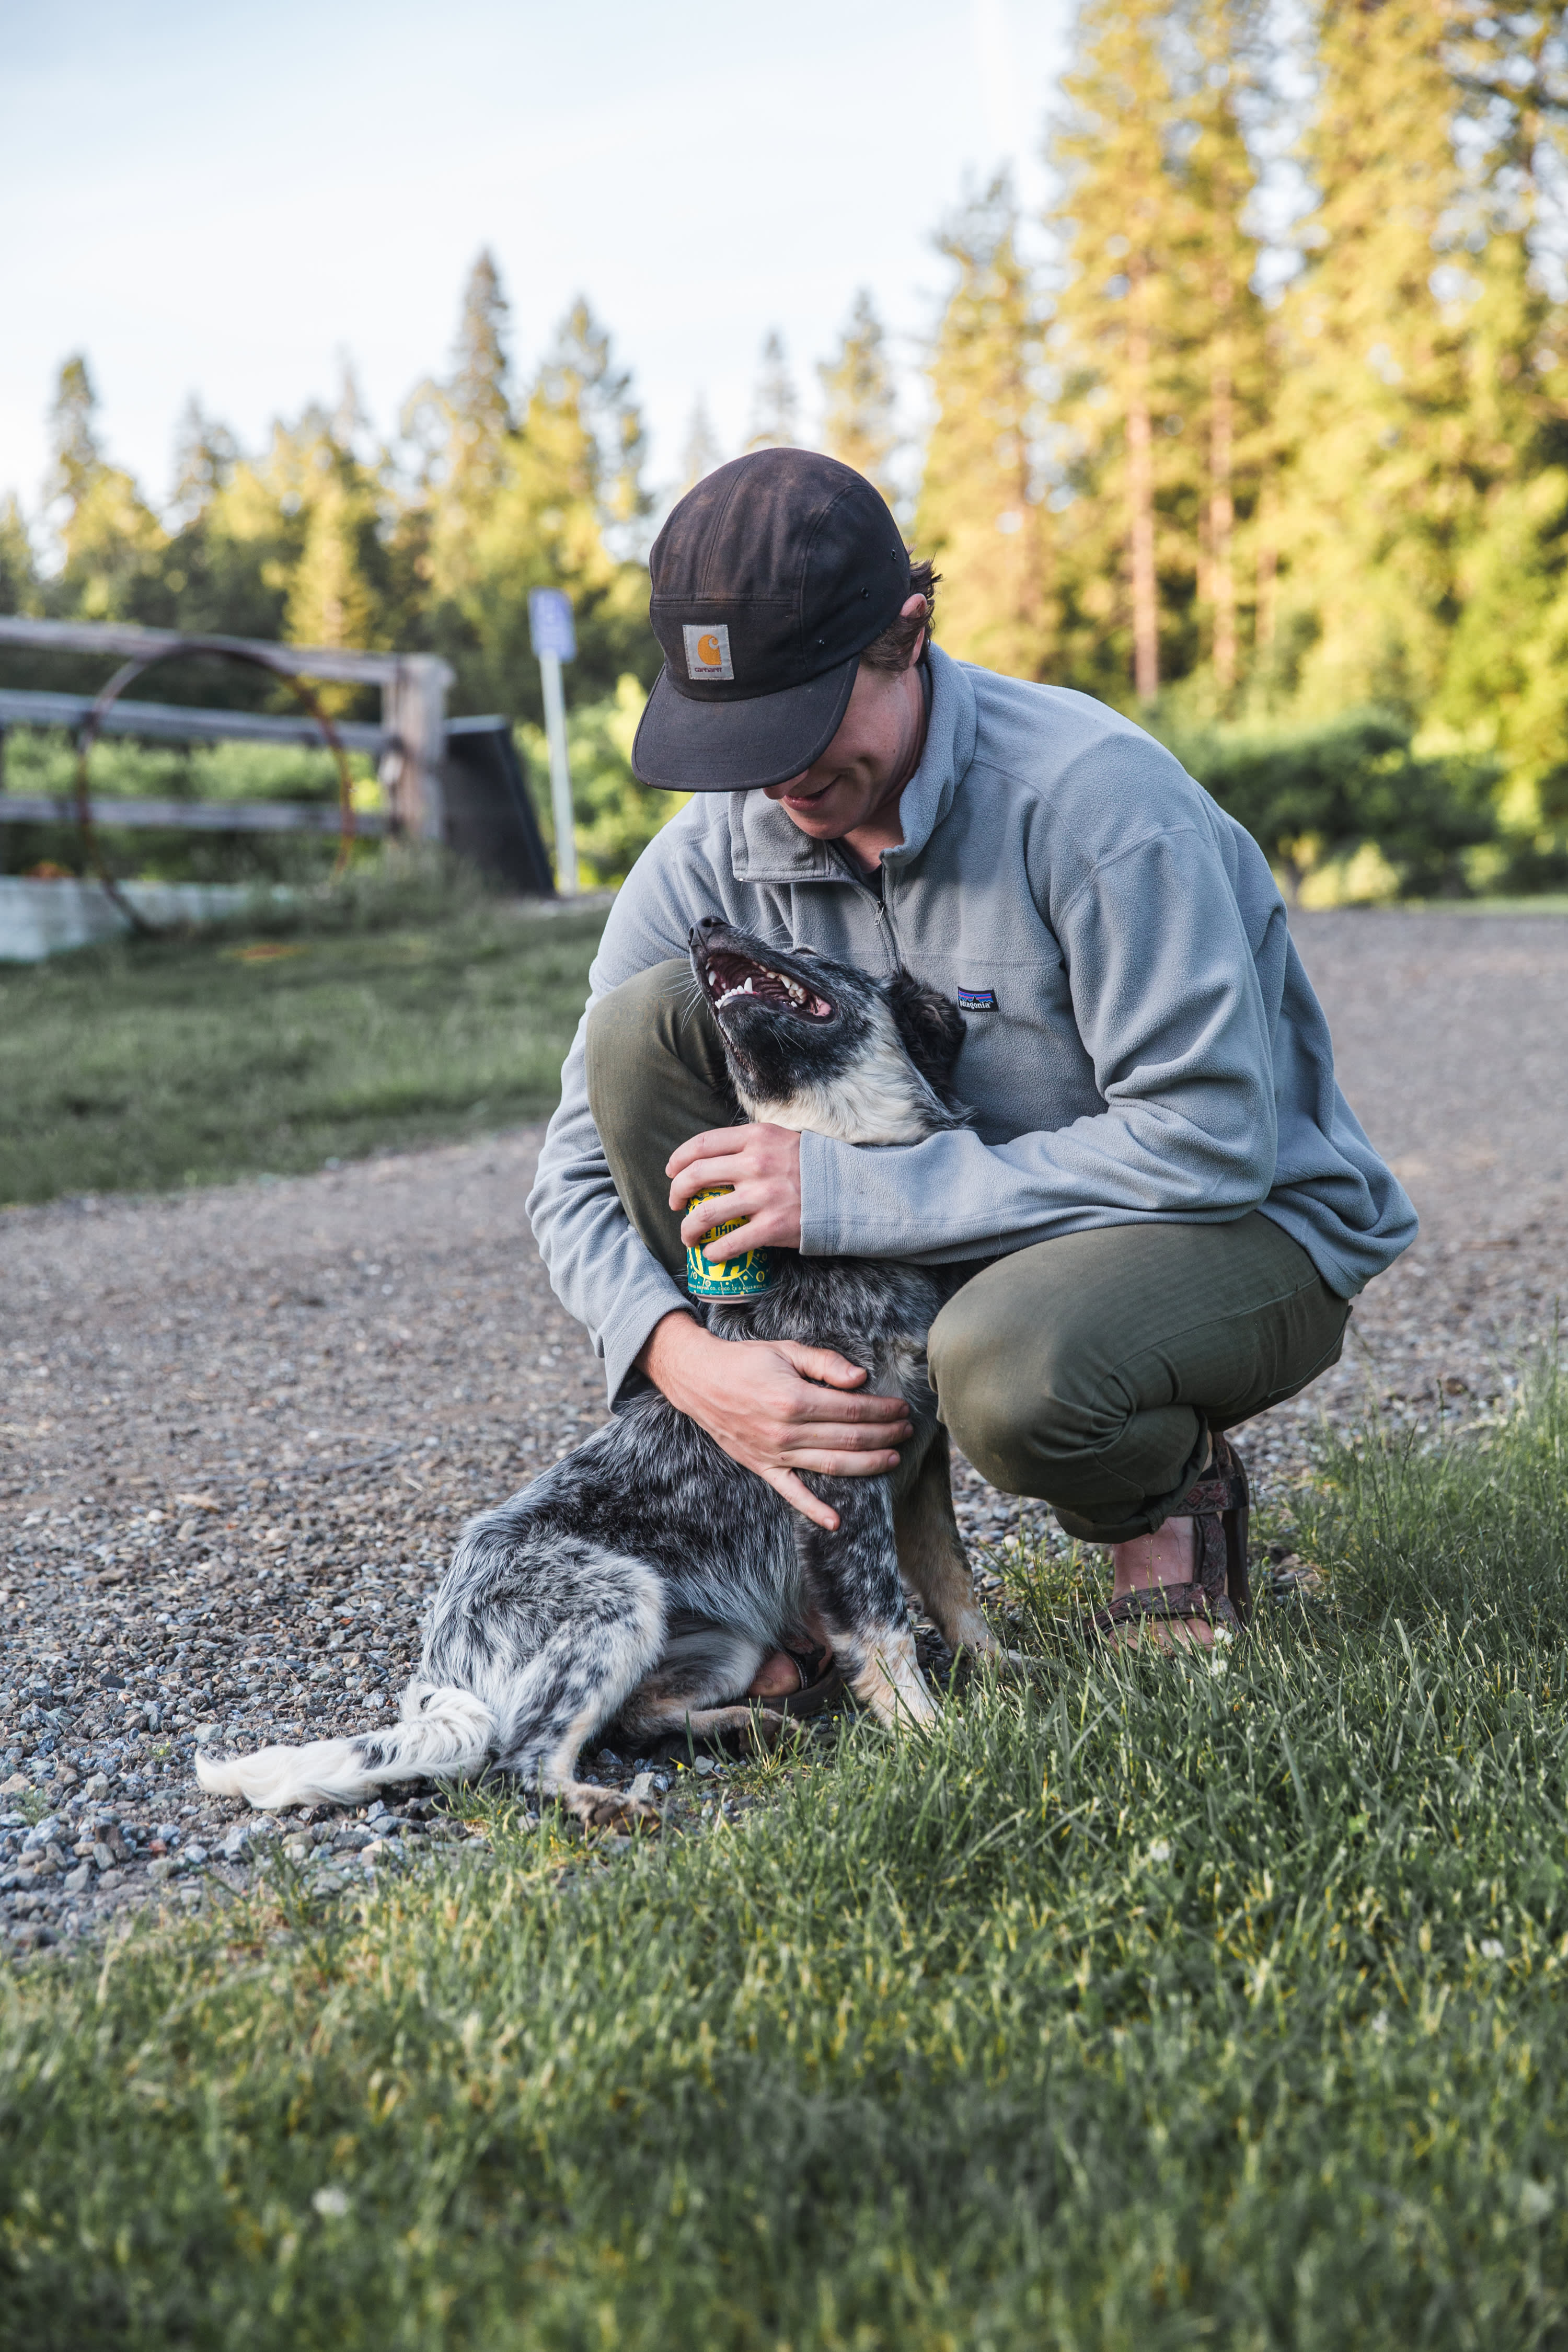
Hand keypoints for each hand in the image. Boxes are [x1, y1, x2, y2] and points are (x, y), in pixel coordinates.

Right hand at [636, 1312, 911, 1529]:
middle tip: (906, 1430)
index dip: (882, 1410)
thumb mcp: (786, 1350)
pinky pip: (791, 1493)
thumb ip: (825, 1363)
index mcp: (794, 1398)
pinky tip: (836, 1522)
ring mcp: (774, 1453)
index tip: (901, 1408)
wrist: (698, 1379)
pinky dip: (813, 1510)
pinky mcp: (763, 1467)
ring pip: (831, 1465)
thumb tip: (860, 1379)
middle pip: (849, 1438)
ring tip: (892, 1458)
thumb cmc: (744, 1361)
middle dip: (884, 1435)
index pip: (852, 1409)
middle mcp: (786, 1431)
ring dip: (867, 1464)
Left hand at [668, 1124, 801, 1258]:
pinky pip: (730, 1243)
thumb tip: (715, 1156)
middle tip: (676, 1205)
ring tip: (688, 1236)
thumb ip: (750, 1144)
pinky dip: (714, 1252)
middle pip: (695, 1177)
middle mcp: (755, 1164)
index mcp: (756, 1138)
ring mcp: (763, 1196)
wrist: (851, 1191)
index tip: (671, 1173)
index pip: (701, 1145)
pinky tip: (711, 1255)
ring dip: (688, 1229)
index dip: (678, 1161)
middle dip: (677, 1194)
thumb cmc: (813, 1166)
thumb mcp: (782, 1139)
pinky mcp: (772, 1227)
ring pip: (705, 1214)